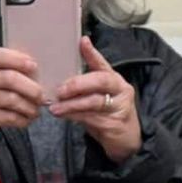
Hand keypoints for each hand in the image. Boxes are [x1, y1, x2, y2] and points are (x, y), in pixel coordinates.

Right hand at [0, 46, 43, 133]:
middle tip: (41, 96)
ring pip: (11, 100)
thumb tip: (42, 74)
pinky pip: (8, 117)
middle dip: (31, 88)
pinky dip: (22, 119)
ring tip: (36, 110)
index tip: (33, 66)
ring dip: (29, 107)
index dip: (16, 59)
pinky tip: (26, 119)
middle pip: (9, 78)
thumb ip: (15, 71)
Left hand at [49, 37, 140, 161]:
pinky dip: (75, 116)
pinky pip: (92, 118)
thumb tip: (57, 84)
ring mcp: (120, 106)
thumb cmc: (107, 115)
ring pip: (94, 101)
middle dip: (78, 84)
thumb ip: (83, 89)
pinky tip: (64, 116)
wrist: (126, 140)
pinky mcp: (115, 123)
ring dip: (72, 104)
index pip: (102, 63)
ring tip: (56, 107)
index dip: (92, 52)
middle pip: (101, 80)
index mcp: (114, 79)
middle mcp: (120, 89)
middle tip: (60, 90)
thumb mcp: (96, 98)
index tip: (82, 41)